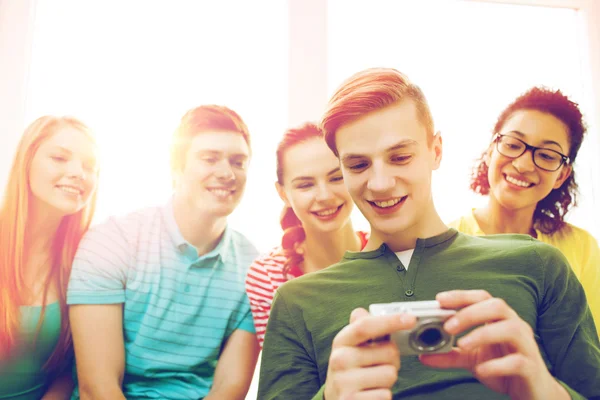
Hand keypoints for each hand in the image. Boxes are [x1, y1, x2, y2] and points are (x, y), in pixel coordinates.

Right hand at [324, 308, 415, 399]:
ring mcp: (345, 382)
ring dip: (388, 379)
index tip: (410, 318)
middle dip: (392, 359)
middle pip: (389, 351)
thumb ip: (359, 329)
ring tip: (373, 381)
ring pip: (391, 374)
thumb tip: (361, 312)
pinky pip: (386, 395)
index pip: (365, 326)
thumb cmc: (349, 371)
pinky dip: (383, 395)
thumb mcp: (350, 348)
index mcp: (341, 341)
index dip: (390, 320)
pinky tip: (370, 394)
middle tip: (379, 365)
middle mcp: (340, 360)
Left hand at [419, 290, 568, 399]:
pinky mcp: (531, 367)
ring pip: (511, 328)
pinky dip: (497, 365)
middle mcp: (515, 326)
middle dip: (470, 313)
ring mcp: (526, 345)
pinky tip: (481, 371)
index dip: (461, 295)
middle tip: (448, 327)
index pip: (482, 297)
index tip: (439, 299)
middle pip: (497, 306)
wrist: (532, 392)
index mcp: (499, 319)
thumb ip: (449, 355)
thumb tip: (422, 356)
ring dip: (483, 334)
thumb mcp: (472, 359)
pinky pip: (517, 361)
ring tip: (461, 346)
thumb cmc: (503, 368)